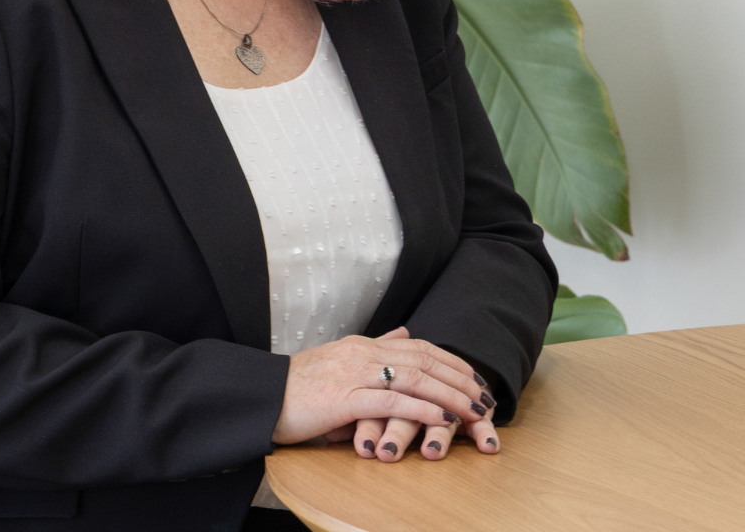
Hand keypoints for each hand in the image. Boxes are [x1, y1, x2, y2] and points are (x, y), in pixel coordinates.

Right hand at [272, 326, 488, 444]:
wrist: (265, 396)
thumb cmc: (301, 386)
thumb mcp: (340, 360)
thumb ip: (375, 348)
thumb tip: (405, 332)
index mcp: (364, 346)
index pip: (419, 348)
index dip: (452, 362)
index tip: (475, 378)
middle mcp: (363, 354)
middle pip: (424, 361)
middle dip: (460, 379)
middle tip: (486, 396)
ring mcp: (355, 374)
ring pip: (414, 379)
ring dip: (450, 395)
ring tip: (475, 410)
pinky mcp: (346, 399)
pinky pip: (392, 402)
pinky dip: (422, 409)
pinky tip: (442, 418)